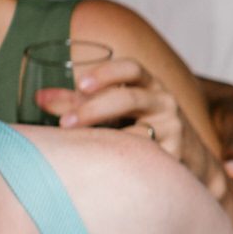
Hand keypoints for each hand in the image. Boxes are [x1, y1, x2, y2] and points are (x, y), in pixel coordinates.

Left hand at [41, 59, 227, 203]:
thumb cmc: (145, 126)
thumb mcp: (118, 109)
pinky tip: (103, 164)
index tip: (81, 84)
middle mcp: (164, 102)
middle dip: (94, 109)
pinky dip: (123, 158)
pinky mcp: (176, 155)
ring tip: (77, 145)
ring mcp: (174, 129)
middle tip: (64, 123)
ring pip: (139, 130)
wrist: (193, 159)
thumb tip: (39, 98)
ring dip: (104, 137)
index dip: (107, 73)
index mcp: (149, 85)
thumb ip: (80, 102)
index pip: (133, 68)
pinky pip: (146, 156)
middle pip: (130, 98)